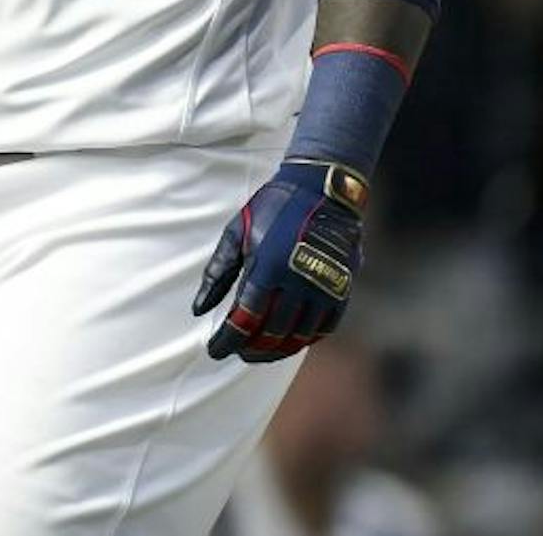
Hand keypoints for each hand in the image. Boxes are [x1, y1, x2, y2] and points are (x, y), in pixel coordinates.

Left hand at [193, 159, 368, 362]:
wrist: (323, 189)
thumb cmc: (271, 209)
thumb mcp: (235, 233)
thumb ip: (217, 273)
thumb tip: (199, 309)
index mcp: (267, 267)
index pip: (245, 318)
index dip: (228, 339)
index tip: (214, 350)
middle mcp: (298, 282)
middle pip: (272, 332)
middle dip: (250, 349)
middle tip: (236, 353)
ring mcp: (325, 287)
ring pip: (300, 335)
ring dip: (278, 349)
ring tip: (259, 353)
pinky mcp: (343, 287)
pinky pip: (326, 326)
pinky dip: (307, 339)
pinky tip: (291, 341)